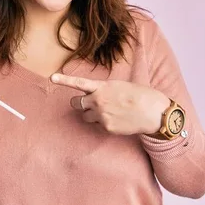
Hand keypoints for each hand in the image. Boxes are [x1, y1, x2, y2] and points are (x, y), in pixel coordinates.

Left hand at [50, 73, 169, 135]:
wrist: (153, 112)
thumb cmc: (140, 95)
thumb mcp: (120, 86)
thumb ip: (105, 90)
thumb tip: (97, 95)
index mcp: (102, 87)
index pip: (79, 82)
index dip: (64, 80)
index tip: (52, 78)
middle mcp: (99, 100)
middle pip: (76, 103)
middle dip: (79, 103)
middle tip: (88, 104)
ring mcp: (101, 115)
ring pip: (85, 116)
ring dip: (91, 115)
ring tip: (108, 112)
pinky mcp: (106, 127)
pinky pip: (98, 125)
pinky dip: (104, 123)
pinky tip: (117, 120)